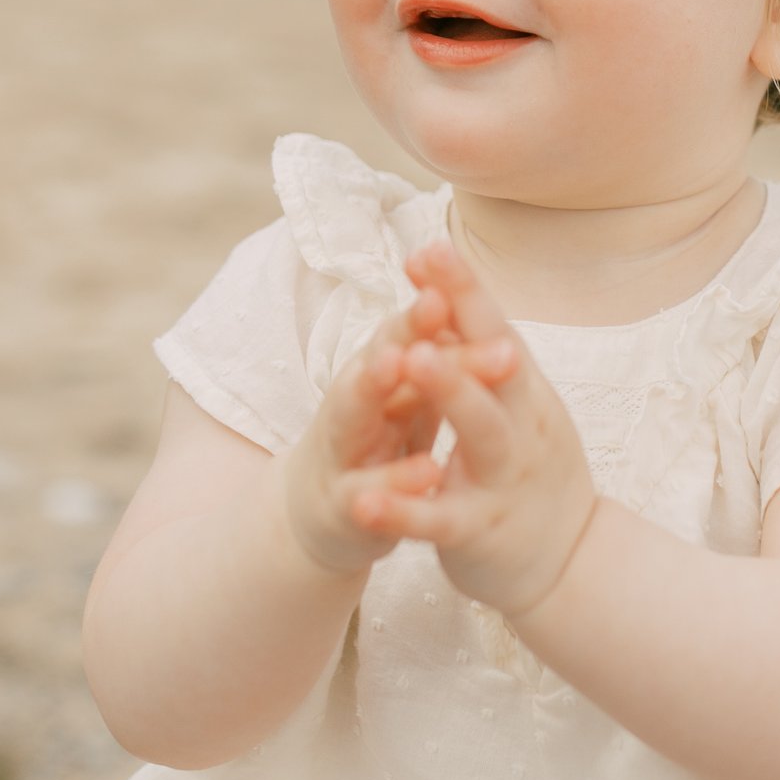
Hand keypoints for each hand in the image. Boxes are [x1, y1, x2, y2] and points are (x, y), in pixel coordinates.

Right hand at [278, 283, 508, 576]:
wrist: (319, 517)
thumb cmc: (373, 441)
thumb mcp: (400, 394)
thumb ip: (428, 353)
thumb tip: (460, 292)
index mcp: (380, 373)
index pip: (409, 329)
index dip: (431, 301)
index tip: (453, 263)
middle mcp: (355, 401)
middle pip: (382, 357)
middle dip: (408, 329)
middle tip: (437, 301)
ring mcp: (343, 451)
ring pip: (352, 412)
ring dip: (370, 385)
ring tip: (395, 363)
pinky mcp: (344, 506)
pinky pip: (368, 493)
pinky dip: (393, 484)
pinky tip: (427, 472)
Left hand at [354, 239, 600, 617]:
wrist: (570, 562)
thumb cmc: (532, 470)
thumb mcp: (520, 407)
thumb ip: (487, 359)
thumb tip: (453, 291)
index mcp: (525, 393)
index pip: (494, 329)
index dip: (464, 290)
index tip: (428, 246)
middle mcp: (522, 427)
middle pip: (496, 368)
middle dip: (463, 324)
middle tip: (423, 291)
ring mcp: (503, 479)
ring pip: (480, 432)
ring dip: (450, 393)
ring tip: (413, 361)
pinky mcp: (479, 532)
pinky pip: (438, 519)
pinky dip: (404, 510)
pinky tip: (365, 501)